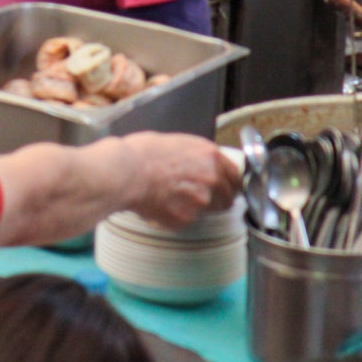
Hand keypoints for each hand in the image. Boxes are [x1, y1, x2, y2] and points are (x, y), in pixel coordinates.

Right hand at [120, 133, 241, 227]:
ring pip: (208, 210)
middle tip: (197, 193)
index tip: (225, 185)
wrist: (126, 173)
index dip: (230, 181)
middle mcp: (212, 180)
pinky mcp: (186, 219)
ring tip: (176, 197)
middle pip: (228, 197)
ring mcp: (200, 202)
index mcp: (211, 156)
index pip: (236, 175)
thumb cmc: (142, 153)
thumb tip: (202, 162)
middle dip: (217, 197)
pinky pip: (187, 220)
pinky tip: (164, 204)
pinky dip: (178, 215)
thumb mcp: (177, 142)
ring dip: (198, 207)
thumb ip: (198, 155)